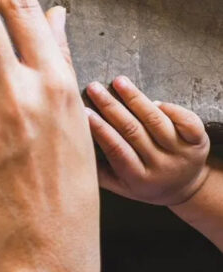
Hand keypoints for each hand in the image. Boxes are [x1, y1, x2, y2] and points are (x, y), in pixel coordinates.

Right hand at [84, 76, 210, 205]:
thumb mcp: (120, 186)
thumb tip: (71, 148)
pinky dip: (169, 107)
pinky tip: (152, 99)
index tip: (83, 111)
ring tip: (118, 82)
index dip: (100, 129)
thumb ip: (98, 171)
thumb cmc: (145, 183)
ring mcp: (182, 153)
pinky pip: (186, 120)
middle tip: (94, 88)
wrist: (185, 188)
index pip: (117, 150)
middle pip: (134, 131)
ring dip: (135, 98)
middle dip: (111, 106)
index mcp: (139, 178)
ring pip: (156, 121)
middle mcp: (162, 166)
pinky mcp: (199, 141)